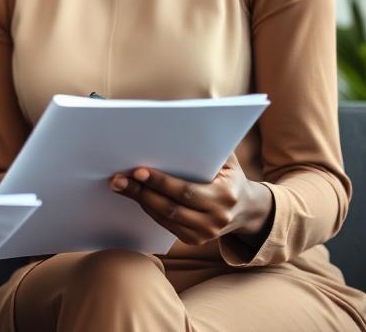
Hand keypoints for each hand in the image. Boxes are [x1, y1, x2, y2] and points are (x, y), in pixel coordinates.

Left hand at [110, 153, 274, 246]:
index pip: (186, 191)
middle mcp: (216, 219)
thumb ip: (208, 145)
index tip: (137, 170)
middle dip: (141, 192)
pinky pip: (166, 225)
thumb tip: (179, 124)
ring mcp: (206, 234)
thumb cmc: (229, 175)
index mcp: (225, 195)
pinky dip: (149, 209)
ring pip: (165, 218)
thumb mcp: (226, 159)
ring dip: (140, 201)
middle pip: (171, 207)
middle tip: (118, 179)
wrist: (247, 209)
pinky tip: (136, 195)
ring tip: (120, 185)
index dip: (160, 182)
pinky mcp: (195, 241)